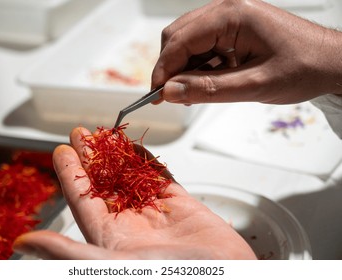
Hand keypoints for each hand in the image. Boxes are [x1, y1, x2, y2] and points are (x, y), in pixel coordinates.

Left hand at [13, 127, 255, 259]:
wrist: (227, 277)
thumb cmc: (173, 276)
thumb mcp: (112, 263)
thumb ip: (68, 250)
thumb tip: (26, 241)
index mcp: (109, 237)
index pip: (82, 198)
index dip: (70, 173)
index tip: (62, 150)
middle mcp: (130, 223)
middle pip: (104, 182)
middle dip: (91, 156)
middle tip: (81, 132)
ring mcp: (156, 213)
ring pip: (131, 176)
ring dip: (117, 154)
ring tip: (105, 133)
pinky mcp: (181, 206)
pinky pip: (160, 177)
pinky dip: (148, 160)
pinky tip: (137, 147)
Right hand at [152, 0, 341, 104]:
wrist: (332, 63)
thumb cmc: (304, 68)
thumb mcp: (254, 85)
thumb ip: (209, 89)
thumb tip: (171, 91)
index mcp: (233, 15)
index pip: (181, 39)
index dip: (164, 69)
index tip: (156, 95)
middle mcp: (228, 10)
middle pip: (179, 35)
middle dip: (171, 67)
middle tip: (172, 96)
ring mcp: (231, 19)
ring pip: (189, 42)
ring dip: (186, 68)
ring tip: (194, 93)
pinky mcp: (234, 30)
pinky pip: (205, 46)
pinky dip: (200, 66)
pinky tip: (209, 82)